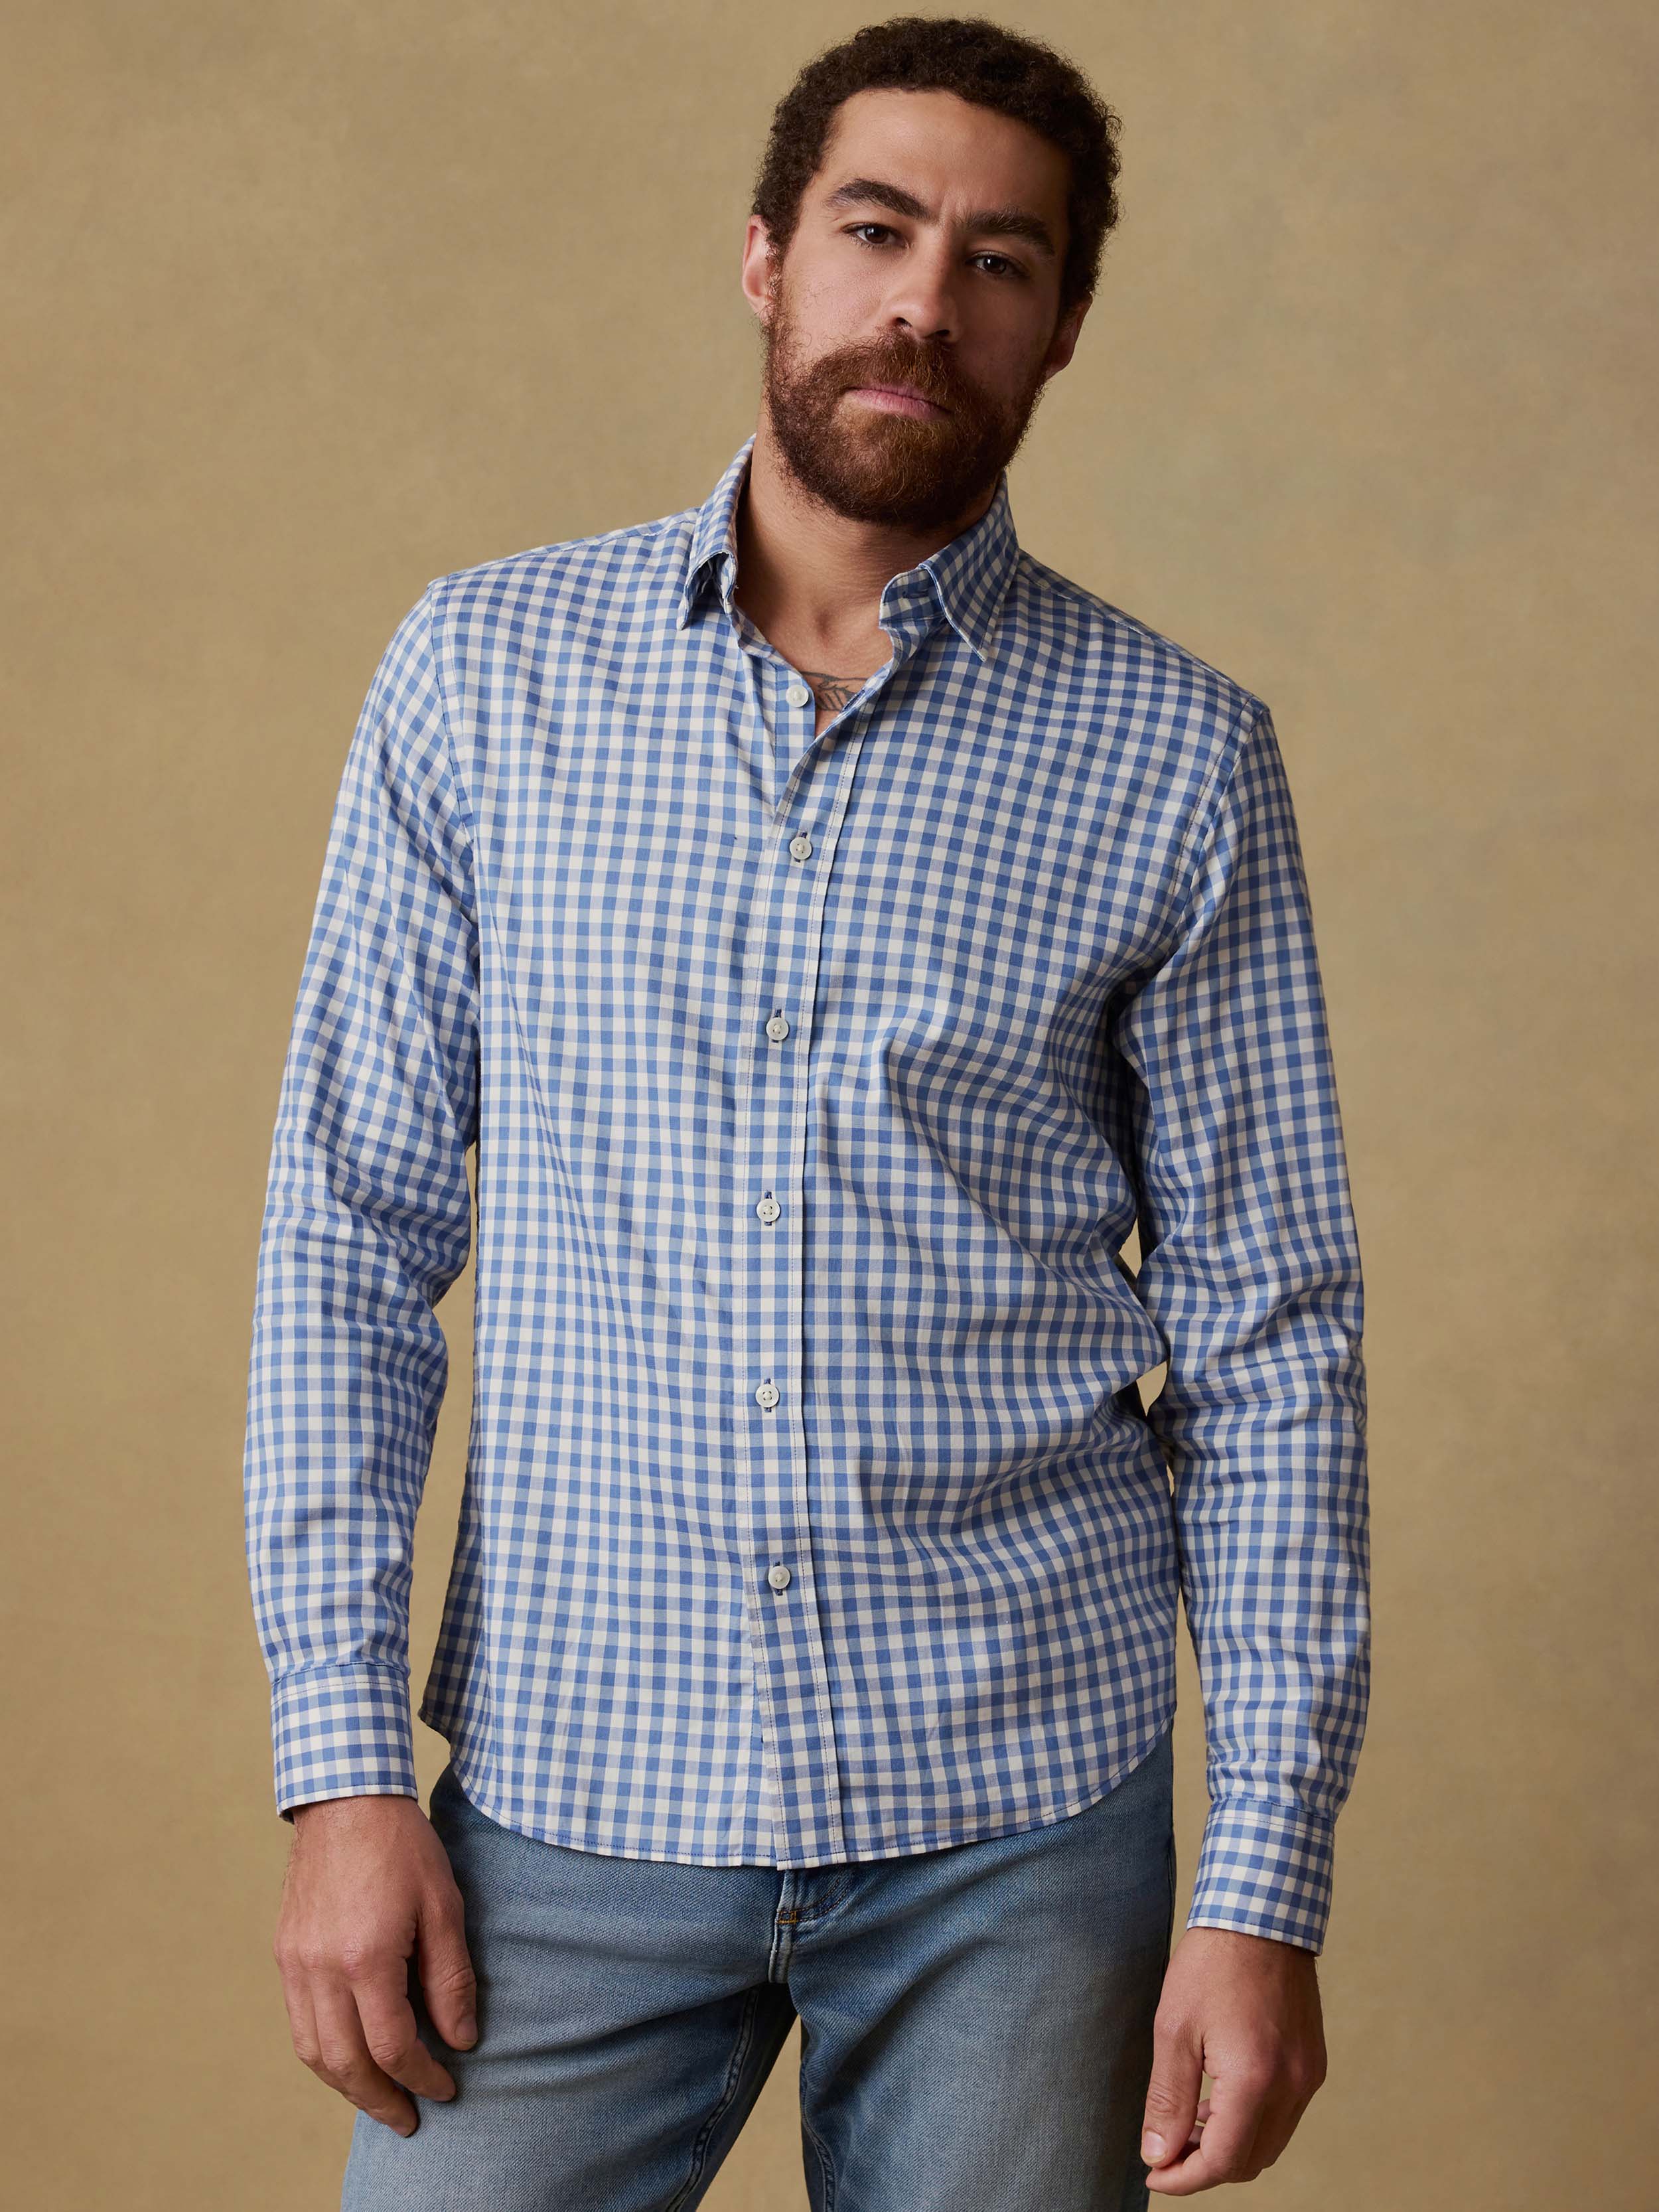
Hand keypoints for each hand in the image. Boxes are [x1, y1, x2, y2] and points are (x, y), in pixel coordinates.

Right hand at [272, 1793, 478, 2136]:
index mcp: (366, 1957)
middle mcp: (321, 1968)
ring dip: (347, 2086)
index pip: (393, 2046)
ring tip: (381, 2099)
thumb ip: (451, 1978)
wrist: (346, 1798)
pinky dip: (324, 2053)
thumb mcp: (444, 1905)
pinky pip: (299, 2024)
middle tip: (411, 2119)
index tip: (448, 2086)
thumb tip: (460, 2039)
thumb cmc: (402, 1846)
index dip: (423, 2076)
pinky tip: (350, 2057)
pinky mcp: (285, 1953)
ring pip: (313, 2052)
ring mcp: (296, 1963)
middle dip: (381, 2100)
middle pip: (346, 2063)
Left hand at [1139, 1926, 1326, 2191]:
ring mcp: (1307, 2075)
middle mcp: (1291, 2087)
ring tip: (1187, 2123)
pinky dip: (1251, 2122)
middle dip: (1204, 2166)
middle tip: (1165, 2150)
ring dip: (1229, 2146)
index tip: (1154, 2173)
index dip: (1183, 2178)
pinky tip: (1218, 2098)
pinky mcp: (1312, 2062)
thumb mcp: (1174, 2028)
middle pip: (1249, 2161)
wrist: (1261, 1913)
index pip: (1221, 2161)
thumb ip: (1167, 2098)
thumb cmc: (1212, 1963)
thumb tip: (1158, 2154)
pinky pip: (1284, 2116)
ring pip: (1269, 2143)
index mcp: (1255, 2081)